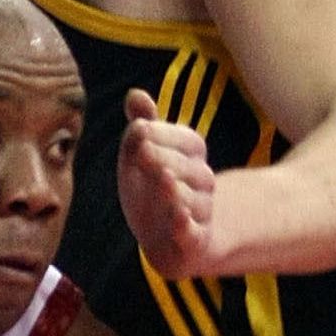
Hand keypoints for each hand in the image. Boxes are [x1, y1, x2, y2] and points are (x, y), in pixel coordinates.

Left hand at [116, 89, 219, 279]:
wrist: (168, 239)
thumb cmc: (153, 189)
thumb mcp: (142, 156)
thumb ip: (142, 128)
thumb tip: (134, 93)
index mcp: (191, 159)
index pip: (188, 141)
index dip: (164, 134)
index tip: (139, 127)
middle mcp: (201, 184)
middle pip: (191, 169)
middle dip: (165, 159)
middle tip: (142, 151)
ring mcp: (199, 213)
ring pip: (193, 200)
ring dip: (176, 190)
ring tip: (162, 179)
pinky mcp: (193, 241)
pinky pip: (193, 233)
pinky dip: (186, 226)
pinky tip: (176, 217)